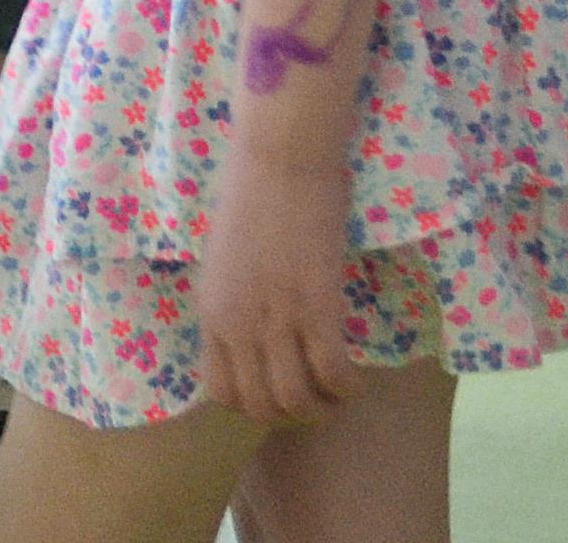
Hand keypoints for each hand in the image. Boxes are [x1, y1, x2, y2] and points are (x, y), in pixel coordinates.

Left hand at [194, 141, 357, 422]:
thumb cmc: (252, 190)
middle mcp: (237, 323)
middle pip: (260, 405)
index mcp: (211, 311)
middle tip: (315, 397)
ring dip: (321, 408)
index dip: (253, 406)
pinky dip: (347, 387)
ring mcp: (275, 317)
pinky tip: (356, 378)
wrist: (279, 154)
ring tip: (337, 394)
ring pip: (295, 400)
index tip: (278, 393)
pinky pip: (333, 372)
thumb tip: (253, 330)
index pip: (221, 392)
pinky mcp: (316, 305)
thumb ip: (233, 299)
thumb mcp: (224, 257)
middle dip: (290, 414)